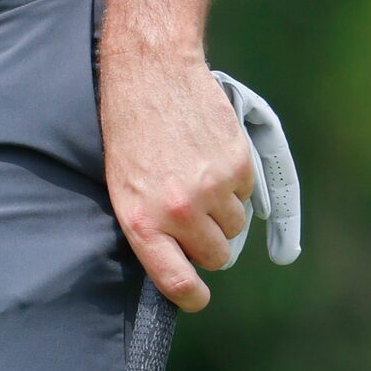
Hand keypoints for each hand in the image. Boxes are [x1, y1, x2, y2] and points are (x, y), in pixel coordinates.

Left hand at [96, 50, 254, 311]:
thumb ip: (150, 226)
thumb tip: (180, 259)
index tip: (199, 296)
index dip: (193, 297)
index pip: (177, 283)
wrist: (151, 74)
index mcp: (142, 222)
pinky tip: (211, 156)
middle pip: (217, 257)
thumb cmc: (129, 131)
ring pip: (236, 227)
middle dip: (210, 244)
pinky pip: (247, 194)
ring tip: (200, 178)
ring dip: (224, 212)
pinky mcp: (237, 164)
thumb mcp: (123, 187)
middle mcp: (179, 211)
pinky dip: (235, 182)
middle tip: (196, 218)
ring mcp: (212, 189)